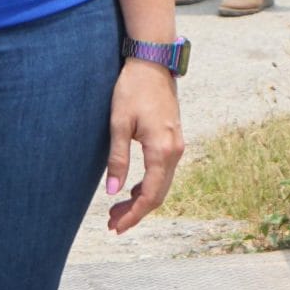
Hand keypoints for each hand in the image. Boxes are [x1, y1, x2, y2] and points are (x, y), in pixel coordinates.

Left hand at [102, 59, 183, 233]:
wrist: (153, 62)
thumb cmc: (133, 89)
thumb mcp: (119, 124)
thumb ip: (118, 159)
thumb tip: (113, 192)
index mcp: (162, 150)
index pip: (150, 195)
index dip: (134, 215)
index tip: (116, 227)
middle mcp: (175, 151)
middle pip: (158, 194)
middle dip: (136, 212)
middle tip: (112, 224)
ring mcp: (177, 145)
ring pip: (162, 184)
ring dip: (142, 200)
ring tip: (117, 210)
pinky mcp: (173, 139)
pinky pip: (164, 171)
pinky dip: (149, 185)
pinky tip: (132, 189)